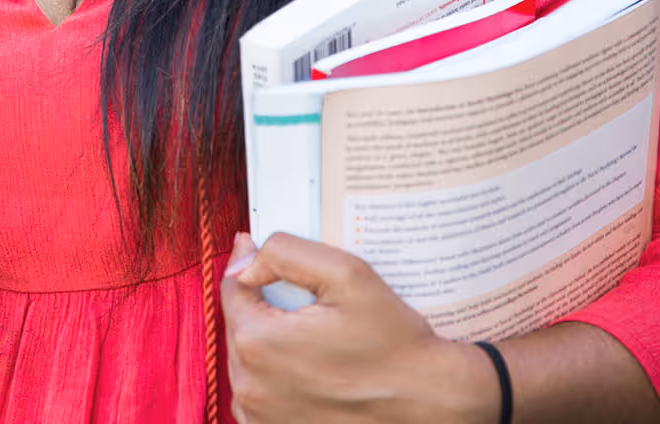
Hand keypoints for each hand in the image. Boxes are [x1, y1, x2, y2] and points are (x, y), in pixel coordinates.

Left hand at [220, 232, 498, 423]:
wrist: (427, 401)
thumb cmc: (393, 341)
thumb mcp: (346, 274)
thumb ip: (286, 253)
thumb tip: (246, 259)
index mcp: (258, 342)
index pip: (232, 288)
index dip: (248, 265)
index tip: (264, 255)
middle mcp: (250, 386)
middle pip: (239, 325)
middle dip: (261, 305)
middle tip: (298, 297)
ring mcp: (260, 416)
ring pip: (247, 361)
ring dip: (267, 342)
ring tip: (307, 333)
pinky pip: (260, 393)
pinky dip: (275, 376)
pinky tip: (307, 367)